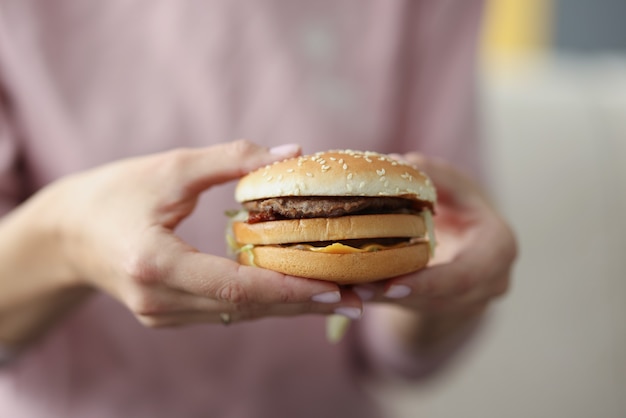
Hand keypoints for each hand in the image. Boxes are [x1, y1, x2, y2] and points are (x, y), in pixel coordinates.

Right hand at [49, 140, 360, 326]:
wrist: (67, 234)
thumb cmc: (114, 193)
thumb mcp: (170, 167)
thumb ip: (232, 159)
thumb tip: (292, 153)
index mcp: (155, 264)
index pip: (235, 286)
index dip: (288, 288)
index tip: (336, 286)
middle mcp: (159, 301)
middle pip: (246, 310)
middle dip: (303, 304)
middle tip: (360, 299)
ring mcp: (162, 316)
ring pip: (240, 316)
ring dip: (289, 307)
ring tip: (342, 298)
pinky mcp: (168, 317)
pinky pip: (227, 313)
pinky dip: (263, 303)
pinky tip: (297, 293)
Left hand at [354, 154, 516, 343]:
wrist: (471, 240)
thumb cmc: (463, 205)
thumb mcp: (455, 184)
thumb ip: (434, 173)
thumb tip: (396, 161)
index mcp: (498, 250)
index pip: (464, 276)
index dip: (427, 283)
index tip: (391, 284)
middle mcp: (489, 284)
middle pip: (438, 298)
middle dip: (396, 295)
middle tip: (358, 290)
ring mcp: (467, 303)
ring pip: (421, 307)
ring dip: (384, 299)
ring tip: (349, 289)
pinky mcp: (442, 309)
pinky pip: (411, 307)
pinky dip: (382, 298)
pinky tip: (353, 289)